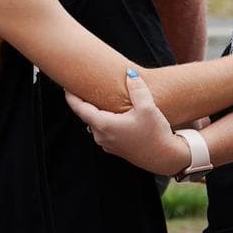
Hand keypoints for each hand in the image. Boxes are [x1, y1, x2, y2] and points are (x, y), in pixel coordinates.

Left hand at [65, 69, 190, 175]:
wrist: (166, 158)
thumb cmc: (155, 134)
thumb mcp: (147, 108)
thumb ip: (137, 89)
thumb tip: (129, 73)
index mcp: (103, 125)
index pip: (79, 108)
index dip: (71, 96)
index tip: (65, 86)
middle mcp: (101, 136)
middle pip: (87, 115)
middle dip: (85, 102)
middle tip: (84, 87)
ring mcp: (107, 144)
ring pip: (96, 123)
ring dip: (96, 112)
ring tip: (99, 98)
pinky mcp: (115, 148)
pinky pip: (104, 131)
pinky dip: (105, 121)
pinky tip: (114, 114)